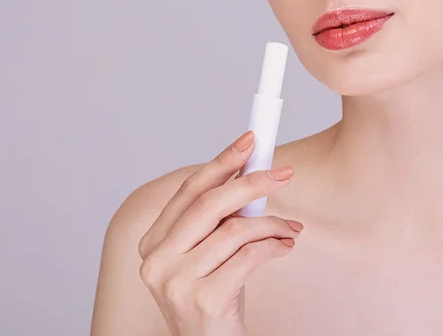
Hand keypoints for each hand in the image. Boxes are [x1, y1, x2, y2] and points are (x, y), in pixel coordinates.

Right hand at [138, 130, 302, 335]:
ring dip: (272, 224)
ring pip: (235, 230)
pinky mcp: (204, 300)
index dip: (221, 162)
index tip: (250, 142)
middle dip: (252, 182)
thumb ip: (217, 220)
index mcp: (152, 244)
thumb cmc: (213, 298)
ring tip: (290, 229)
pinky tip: (285, 247)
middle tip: (284, 173)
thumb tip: (252, 173)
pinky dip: (274, 246)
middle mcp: (156, 262)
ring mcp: (176, 283)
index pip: (189, 191)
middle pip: (210, 204)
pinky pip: (250, 256)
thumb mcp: (207, 255)